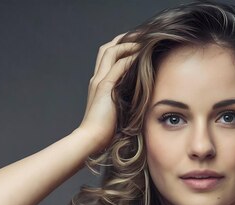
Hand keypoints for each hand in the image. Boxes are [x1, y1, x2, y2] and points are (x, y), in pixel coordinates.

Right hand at [77, 33, 138, 152]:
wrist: (91, 139)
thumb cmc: (105, 131)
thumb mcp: (117, 110)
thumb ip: (124, 100)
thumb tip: (141, 97)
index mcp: (98, 83)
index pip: (107, 57)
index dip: (121, 47)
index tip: (137, 45)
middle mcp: (97, 78)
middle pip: (106, 48)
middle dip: (124, 39)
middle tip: (141, 36)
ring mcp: (99, 81)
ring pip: (110, 52)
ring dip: (127, 44)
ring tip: (143, 42)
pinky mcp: (104, 87)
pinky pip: (118, 66)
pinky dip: (129, 58)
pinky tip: (140, 57)